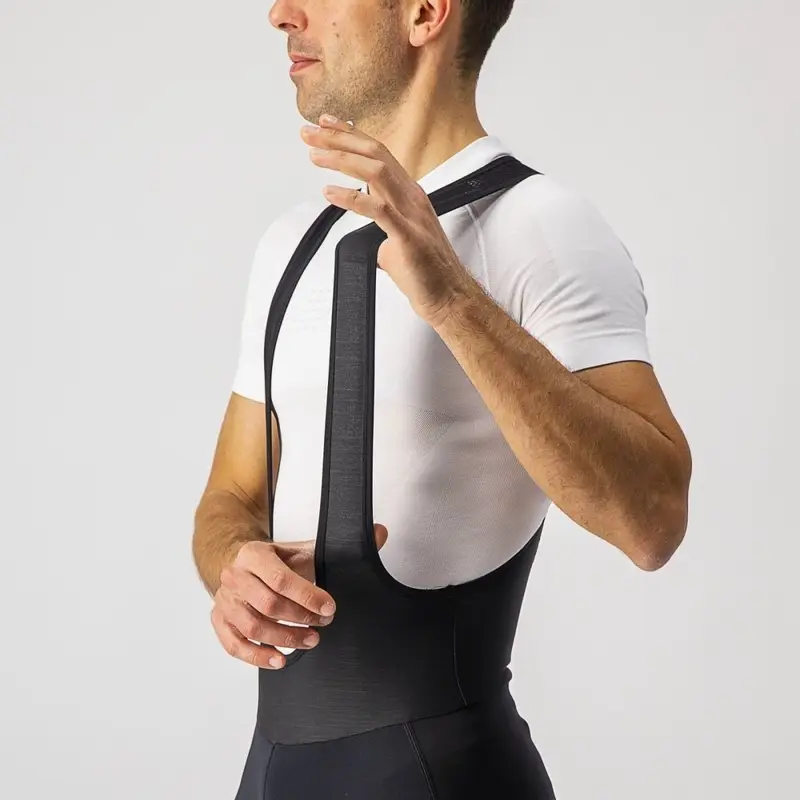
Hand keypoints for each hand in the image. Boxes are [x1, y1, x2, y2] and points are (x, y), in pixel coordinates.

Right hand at [211, 524, 388, 668]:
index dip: (307, 596)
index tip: (330, 607)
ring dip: (283, 638)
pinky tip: (280, 660)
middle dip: (299, 618)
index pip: (280, 579)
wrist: (241, 563)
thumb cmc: (276, 560)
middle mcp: (235, 576)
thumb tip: (381, 532)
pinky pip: (234, 644)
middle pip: (267, 605)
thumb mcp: (304, 549)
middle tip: (323, 625)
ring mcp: (224, 600)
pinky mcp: (219, 620)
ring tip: (310, 642)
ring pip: (251, 626)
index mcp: (254, 554)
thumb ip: (340, 544)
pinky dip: (256, 656)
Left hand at [302, 114, 476, 327]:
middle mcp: (411, 197)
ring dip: (342, 159)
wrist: (448, 296)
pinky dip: (351, 198)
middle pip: (374, 154)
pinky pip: (377, 210)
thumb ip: (381, 229)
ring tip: (315, 156)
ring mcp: (411, 215)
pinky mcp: (407, 237)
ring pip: (376, 173)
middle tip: (309, 132)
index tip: (326, 124)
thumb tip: (367, 235)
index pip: (379, 154)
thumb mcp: (397, 240)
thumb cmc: (425, 272)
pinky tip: (330, 192)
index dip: (351, 135)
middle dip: (339, 138)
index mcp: (409, 194)